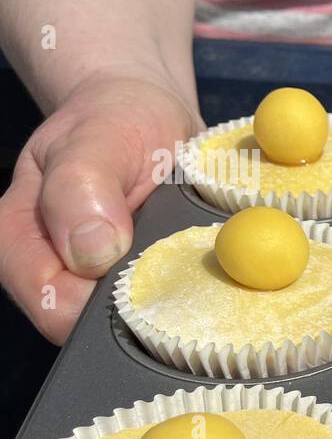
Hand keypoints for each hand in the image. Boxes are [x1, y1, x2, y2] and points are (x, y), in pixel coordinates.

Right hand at [0, 74, 200, 343]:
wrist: (147, 112)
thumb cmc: (114, 118)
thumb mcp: (97, 136)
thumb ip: (82, 186)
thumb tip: (92, 253)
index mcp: (22, 243)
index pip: (57, 310)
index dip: (105, 304)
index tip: (152, 269)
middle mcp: (55, 272)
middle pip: (98, 327)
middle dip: (145, 306)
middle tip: (185, 260)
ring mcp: (100, 284)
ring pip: (137, 323)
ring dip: (174, 298)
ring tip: (195, 256)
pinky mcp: (139, 284)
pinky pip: (166, 306)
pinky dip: (190, 289)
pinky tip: (203, 264)